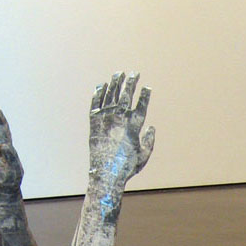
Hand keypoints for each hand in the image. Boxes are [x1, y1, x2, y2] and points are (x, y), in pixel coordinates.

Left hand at [87, 72, 154, 190]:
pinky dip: (99, 92)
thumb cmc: (127, 167)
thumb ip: (149, 140)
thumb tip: (151, 128)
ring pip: (111, 94)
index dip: (145, 94)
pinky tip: (102, 85)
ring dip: (115, 82)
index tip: (147, 87)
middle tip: (134, 73)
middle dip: (131, 82)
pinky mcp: (94, 121)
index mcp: (134, 124)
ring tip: (118, 74)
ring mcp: (106, 117)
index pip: (141, 104)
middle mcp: (120, 117)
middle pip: (126, 94)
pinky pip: (96, 102)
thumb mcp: (144, 155)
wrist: (106, 172)